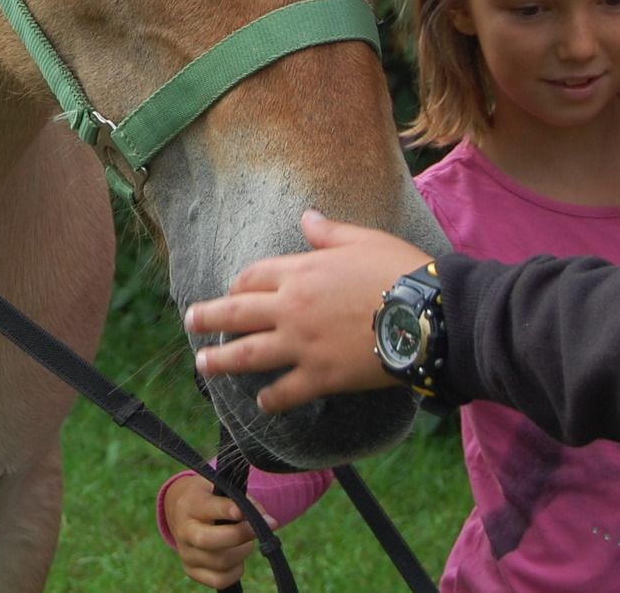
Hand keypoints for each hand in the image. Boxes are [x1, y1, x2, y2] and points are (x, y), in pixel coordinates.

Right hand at [161, 472, 260, 588]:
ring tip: (244, 541)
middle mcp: (183, 531)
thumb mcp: (221, 490)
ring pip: (220, 562)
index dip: (225, 510)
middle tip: (255, 529)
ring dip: (242, 552)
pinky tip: (236, 557)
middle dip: (238, 536)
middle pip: (207, 540)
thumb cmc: (210, 499)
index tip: (240, 511)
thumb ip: (245, 503)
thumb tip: (270, 523)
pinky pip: (220, 580)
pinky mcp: (191, 571)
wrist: (181, 512)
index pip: (206, 507)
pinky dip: (236, 571)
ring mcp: (186, 553)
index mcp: (189, 505)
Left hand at [187, 210, 425, 412]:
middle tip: (190, 321)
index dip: (238, 285)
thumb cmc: (400, 272)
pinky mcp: (321, 377)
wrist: (429, 315)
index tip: (232, 292)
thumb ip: (328, 232)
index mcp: (299, 271)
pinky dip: (270, 399)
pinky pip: (285, 391)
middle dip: (208, 318)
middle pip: (236, 313)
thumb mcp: (362, 240)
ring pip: (248, 354)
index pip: (252, 277)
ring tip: (203, 365)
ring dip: (221, 361)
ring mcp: (302, 344)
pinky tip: (261, 404)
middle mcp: (291, 308)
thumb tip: (307, 216)